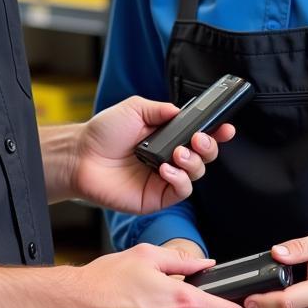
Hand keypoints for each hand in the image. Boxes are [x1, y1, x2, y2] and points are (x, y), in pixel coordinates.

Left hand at [72, 96, 235, 214]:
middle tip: (200, 139)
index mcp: (167, 136)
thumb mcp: (134, 109)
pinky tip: (166, 170)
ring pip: (197, 174)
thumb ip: (160, 110)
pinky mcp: (156, 197)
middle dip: (210, 147)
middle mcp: (169, 157)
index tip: (225, 127)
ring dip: (194, 163)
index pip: (198, 134)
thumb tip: (182, 111)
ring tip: (178, 154)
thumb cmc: (103, 132)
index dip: (215, 132)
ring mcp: (164, 178)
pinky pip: (180, 191)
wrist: (81, 156)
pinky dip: (180, 180)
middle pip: (204, 156)